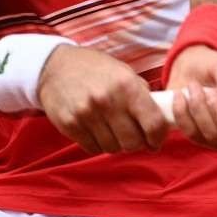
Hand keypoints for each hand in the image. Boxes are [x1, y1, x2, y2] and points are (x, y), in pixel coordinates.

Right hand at [37, 45, 168, 154]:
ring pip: (113, 148)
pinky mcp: (70, 125)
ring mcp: (87, 114)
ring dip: (116, 143)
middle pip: (133, 142)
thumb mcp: (123, 72)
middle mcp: (108, 101)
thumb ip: (142, 94)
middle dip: (136, 143)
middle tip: (133, 136)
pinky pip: (93, 149)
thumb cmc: (95, 69)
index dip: (159, 137)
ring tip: (112, 129)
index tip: (156, 140)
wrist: (55, 67)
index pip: (153, 123)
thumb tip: (161, 118)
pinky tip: (96, 130)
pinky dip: (98, 144)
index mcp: (127, 86)